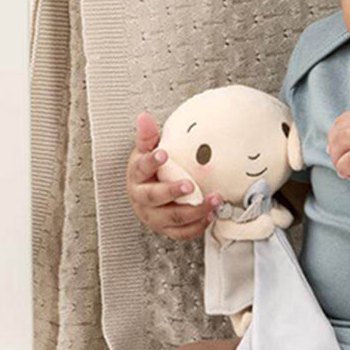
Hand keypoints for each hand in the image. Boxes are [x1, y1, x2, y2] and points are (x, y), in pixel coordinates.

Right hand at [126, 111, 222, 241]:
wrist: (145, 194)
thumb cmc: (149, 171)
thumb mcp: (146, 151)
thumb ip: (147, 136)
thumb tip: (144, 116)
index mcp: (136, 177)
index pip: (141, 168)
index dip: (151, 162)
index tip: (163, 154)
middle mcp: (141, 199)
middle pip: (154, 197)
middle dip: (173, 191)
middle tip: (190, 185)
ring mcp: (153, 217)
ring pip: (172, 218)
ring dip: (194, 210)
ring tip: (213, 199)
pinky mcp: (165, 229)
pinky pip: (181, 233)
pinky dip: (196, 226)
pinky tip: (210, 215)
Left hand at [326, 108, 349, 204]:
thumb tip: (331, 143)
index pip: (346, 118)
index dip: (334, 135)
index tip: (336, 151)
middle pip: (340, 128)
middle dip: (333, 148)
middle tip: (338, 163)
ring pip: (342, 140)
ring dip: (336, 158)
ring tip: (343, 170)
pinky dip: (342, 168)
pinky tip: (348, 175)